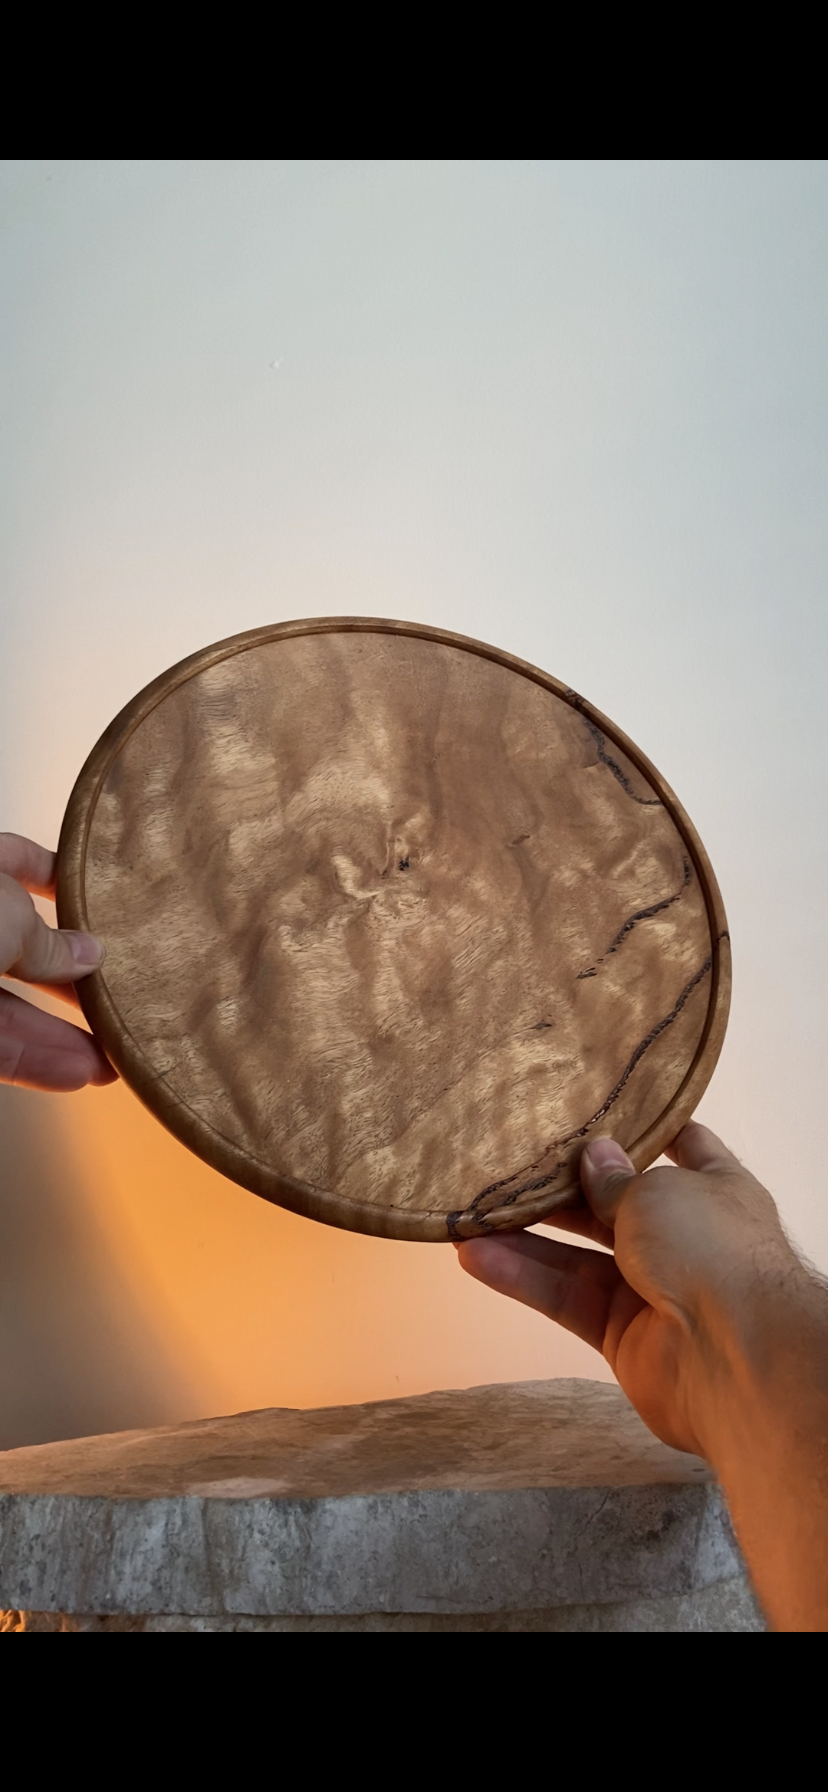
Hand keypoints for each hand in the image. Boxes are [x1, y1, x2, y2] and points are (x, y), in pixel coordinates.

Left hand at [0, 832, 115, 1090]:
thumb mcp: (7, 914)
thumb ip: (51, 941)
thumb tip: (88, 955)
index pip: (14, 861)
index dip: (55, 874)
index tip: (98, 894)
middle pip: (21, 948)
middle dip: (72, 977)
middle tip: (118, 993)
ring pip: (10, 1009)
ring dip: (63, 1034)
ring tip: (115, 1054)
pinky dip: (35, 1061)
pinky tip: (79, 1074)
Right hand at [456, 1122, 799, 1459]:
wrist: (733, 1358)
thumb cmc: (710, 1250)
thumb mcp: (658, 1194)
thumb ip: (615, 1179)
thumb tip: (594, 1153)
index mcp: (713, 1190)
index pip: (684, 1145)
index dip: (644, 1128)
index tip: (596, 1107)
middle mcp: (684, 1236)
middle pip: (613, 1203)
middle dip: (563, 1185)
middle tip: (507, 1160)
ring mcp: (651, 1287)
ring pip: (578, 1254)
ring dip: (526, 1234)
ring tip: (471, 1209)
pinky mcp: (619, 1333)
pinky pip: (564, 1298)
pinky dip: (523, 1278)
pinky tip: (474, 1256)